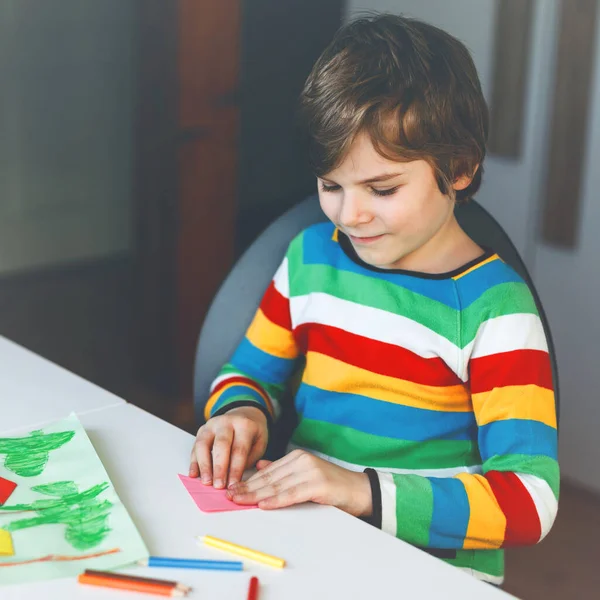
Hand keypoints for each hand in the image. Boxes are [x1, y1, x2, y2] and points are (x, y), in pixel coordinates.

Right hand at [189, 406, 267, 488]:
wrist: (244, 413)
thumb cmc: (252, 432)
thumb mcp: (260, 442)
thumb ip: (250, 458)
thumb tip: (236, 479)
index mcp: (244, 425)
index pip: (239, 449)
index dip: (235, 469)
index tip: (233, 485)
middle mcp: (226, 422)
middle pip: (220, 445)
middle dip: (219, 468)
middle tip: (218, 486)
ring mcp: (211, 425)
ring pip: (203, 444)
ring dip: (204, 465)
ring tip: (206, 482)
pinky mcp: (201, 430)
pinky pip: (195, 446)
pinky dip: (194, 462)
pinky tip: (194, 474)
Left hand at [226, 449, 372, 516]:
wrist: (360, 490)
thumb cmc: (332, 486)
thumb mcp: (305, 474)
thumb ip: (283, 470)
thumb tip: (260, 466)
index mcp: (297, 457)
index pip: (267, 471)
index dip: (248, 480)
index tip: (232, 488)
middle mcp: (302, 460)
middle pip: (269, 478)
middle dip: (247, 487)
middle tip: (229, 496)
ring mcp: (310, 471)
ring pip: (277, 485)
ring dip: (255, 494)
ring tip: (239, 500)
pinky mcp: (318, 484)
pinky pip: (291, 494)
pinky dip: (276, 500)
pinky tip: (262, 504)